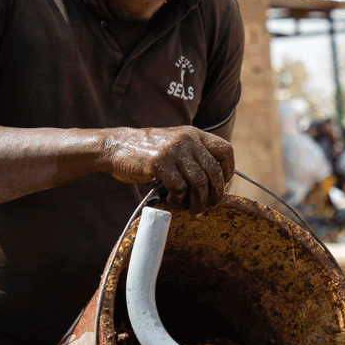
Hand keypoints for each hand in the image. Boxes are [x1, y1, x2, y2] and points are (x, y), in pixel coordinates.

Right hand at [99, 126, 233, 212]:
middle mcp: (187, 139)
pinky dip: (178, 199)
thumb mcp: (174, 145)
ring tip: (192, 210)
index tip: (222, 185)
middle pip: (214, 171)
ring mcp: (173, 150)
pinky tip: (172, 200)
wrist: (116, 146)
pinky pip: (179, 187)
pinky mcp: (160, 163)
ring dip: (199, 201)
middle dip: (216, 194)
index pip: (225, 150)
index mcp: (194, 134)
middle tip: (210, 206)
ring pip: (199, 182)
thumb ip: (192, 156)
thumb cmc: (146, 151)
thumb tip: (214, 183)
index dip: (228, 171)